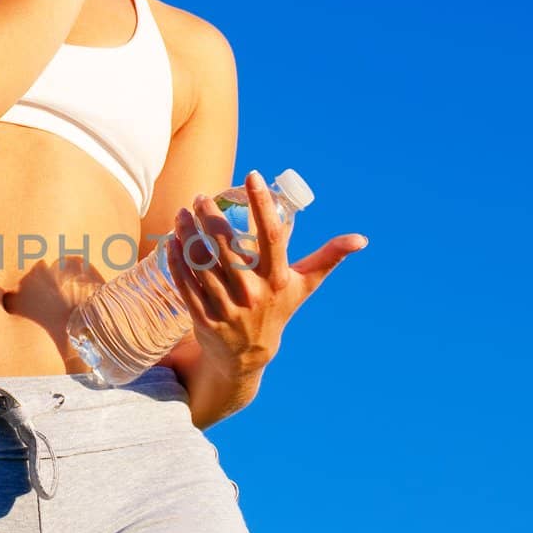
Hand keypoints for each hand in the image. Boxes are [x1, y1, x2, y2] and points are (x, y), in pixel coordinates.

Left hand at [165, 171, 368, 375]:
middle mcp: (254, 294)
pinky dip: (177, 262)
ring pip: (203, 265)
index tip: (253, 175)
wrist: (248, 357)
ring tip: (182, 213)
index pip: (273, 236)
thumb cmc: (278, 309)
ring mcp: (227, 308)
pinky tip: (171, 241)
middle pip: (229, 248)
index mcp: (278, 279)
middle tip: (201, 197)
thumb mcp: (305, 286)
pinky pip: (186, 285)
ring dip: (188, 236)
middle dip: (211, 218)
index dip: (263, 204)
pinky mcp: (204, 319)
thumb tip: (361, 240)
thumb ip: (329, 258)